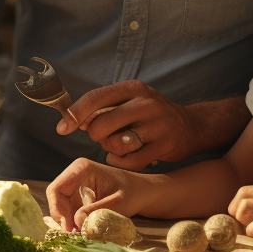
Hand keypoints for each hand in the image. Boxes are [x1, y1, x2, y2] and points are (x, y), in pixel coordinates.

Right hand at [45, 157, 154, 230]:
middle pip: (55, 199)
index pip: (56, 189)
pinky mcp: (78, 197)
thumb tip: (75, 221)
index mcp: (81, 168)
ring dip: (66, 222)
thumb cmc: (133, 193)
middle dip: (61, 218)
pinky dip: (72, 222)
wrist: (143, 192)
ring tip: (79, 235)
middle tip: (73, 235)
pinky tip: (82, 231)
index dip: (57, 210)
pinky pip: (68, 211)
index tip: (68, 228)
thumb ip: (96, 211)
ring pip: (60, 207)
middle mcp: (74, 175)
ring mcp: (75, 186)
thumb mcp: (117, 203)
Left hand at [57, 80, 193, 170]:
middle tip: (104, 137)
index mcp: (133, 88)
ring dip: (111, 150)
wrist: (191, 126)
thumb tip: (73, 121)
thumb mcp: (130, 101)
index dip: (74, 114)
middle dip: (95, 136)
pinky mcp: (165, 146)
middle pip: (101, 124)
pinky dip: (122, 163)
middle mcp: (146, 103)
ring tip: (121, 145)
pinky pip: (130, 162)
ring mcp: (157, 125)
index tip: (61, 127)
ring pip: (115, 145)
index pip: (95, 98)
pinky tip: (128, 157)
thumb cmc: (150, 115)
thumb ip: (103, 108)